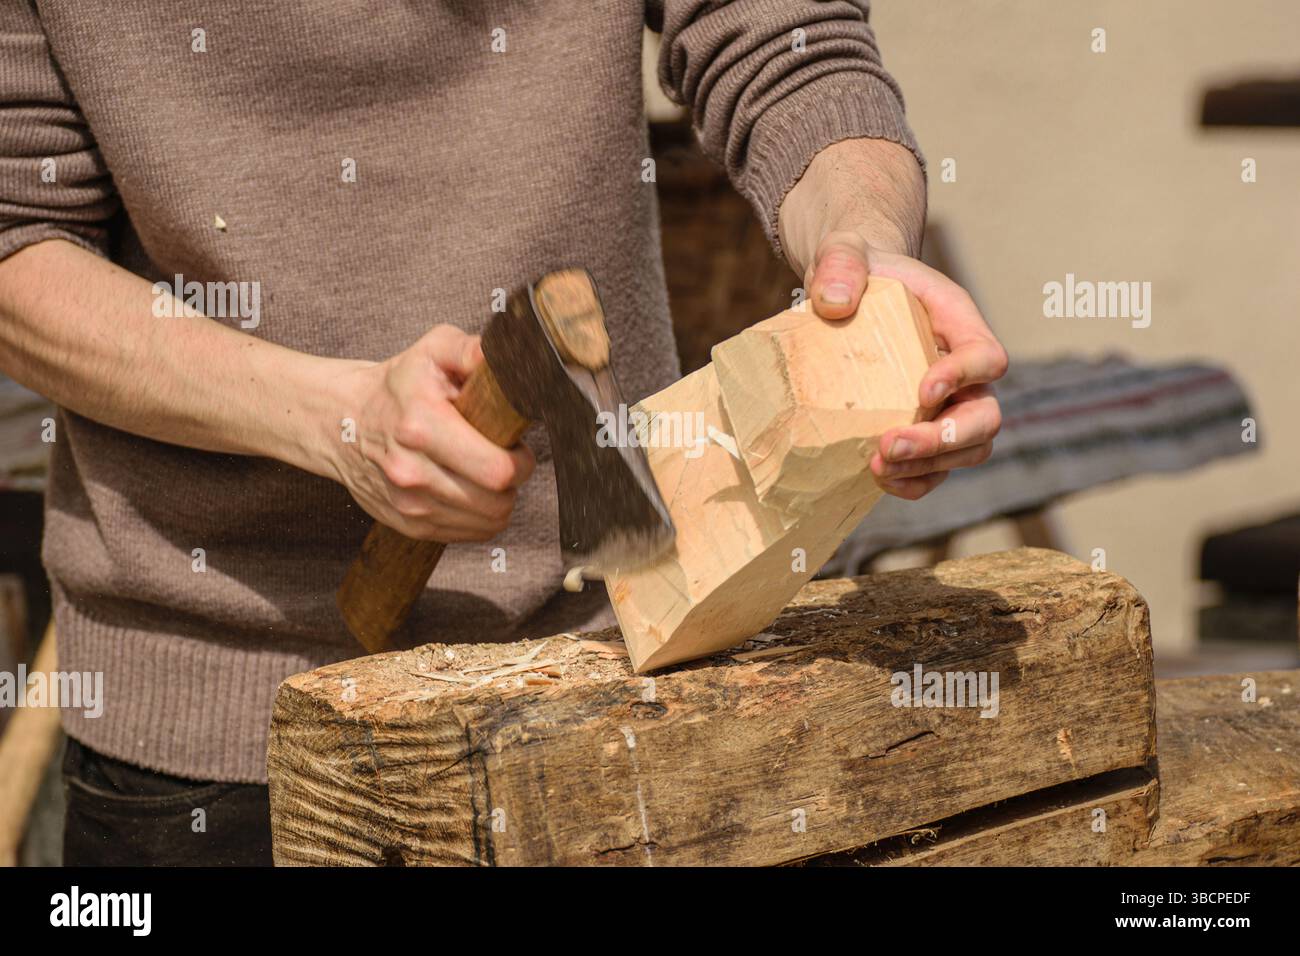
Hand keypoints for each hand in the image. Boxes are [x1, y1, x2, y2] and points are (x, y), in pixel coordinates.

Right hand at [333, 325, 534, 539]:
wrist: (340, 421)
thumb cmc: (396, 386)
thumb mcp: (432, 351)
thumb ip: (472, 351)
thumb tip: (508, 361)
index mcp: (422, 427)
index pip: (498, 470)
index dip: (521, 461)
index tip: (515, 445)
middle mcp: (412, 472)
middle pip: (497, 502)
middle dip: (512, 480)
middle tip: (503, 457)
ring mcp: (409, 504)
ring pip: (487, 522)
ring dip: (498, 499)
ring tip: (484, 472)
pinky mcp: (408, 525)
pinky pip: (467, 534)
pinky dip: (478, 516)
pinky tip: (467, 488)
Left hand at [806, 230, 1007, 499]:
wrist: (845, 294)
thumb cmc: (854, 270)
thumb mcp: (844, 254)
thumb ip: (842, 265)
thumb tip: (833, 303)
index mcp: (958, 323)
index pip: (986, 357)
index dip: (965, 376)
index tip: (925, 388)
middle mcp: (964, 371)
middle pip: (984, 417)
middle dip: (944, 439)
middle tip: (890, 445)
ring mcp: (947, 407)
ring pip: (967, 450)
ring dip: (928, 467)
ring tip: (878, 466)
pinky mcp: (922, 431)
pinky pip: (935, 470)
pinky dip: (913, 482)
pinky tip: (878, 478)